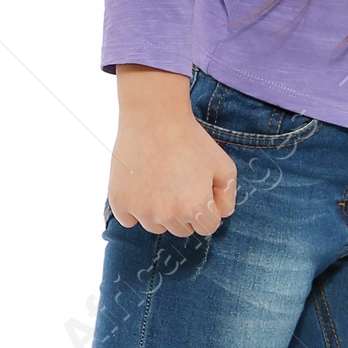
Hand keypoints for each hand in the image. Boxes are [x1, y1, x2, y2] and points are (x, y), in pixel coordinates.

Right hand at [109, 66, 237, 237]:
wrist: (154, 117)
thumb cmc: (191, 140)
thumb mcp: (224, 166)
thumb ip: (227, 197)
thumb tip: (219, 216)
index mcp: (196, 209)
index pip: (207, 228)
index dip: (206, 207)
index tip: (198, 189)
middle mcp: (168, 216)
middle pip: (181, 230)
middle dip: (184, 211)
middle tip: (178, 181)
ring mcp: (142, 211)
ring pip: (155, 227)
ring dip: (159, 212)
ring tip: (159, 180)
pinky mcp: (120, 203)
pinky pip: (129, 220)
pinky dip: (134, 208)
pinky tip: (140, 185)